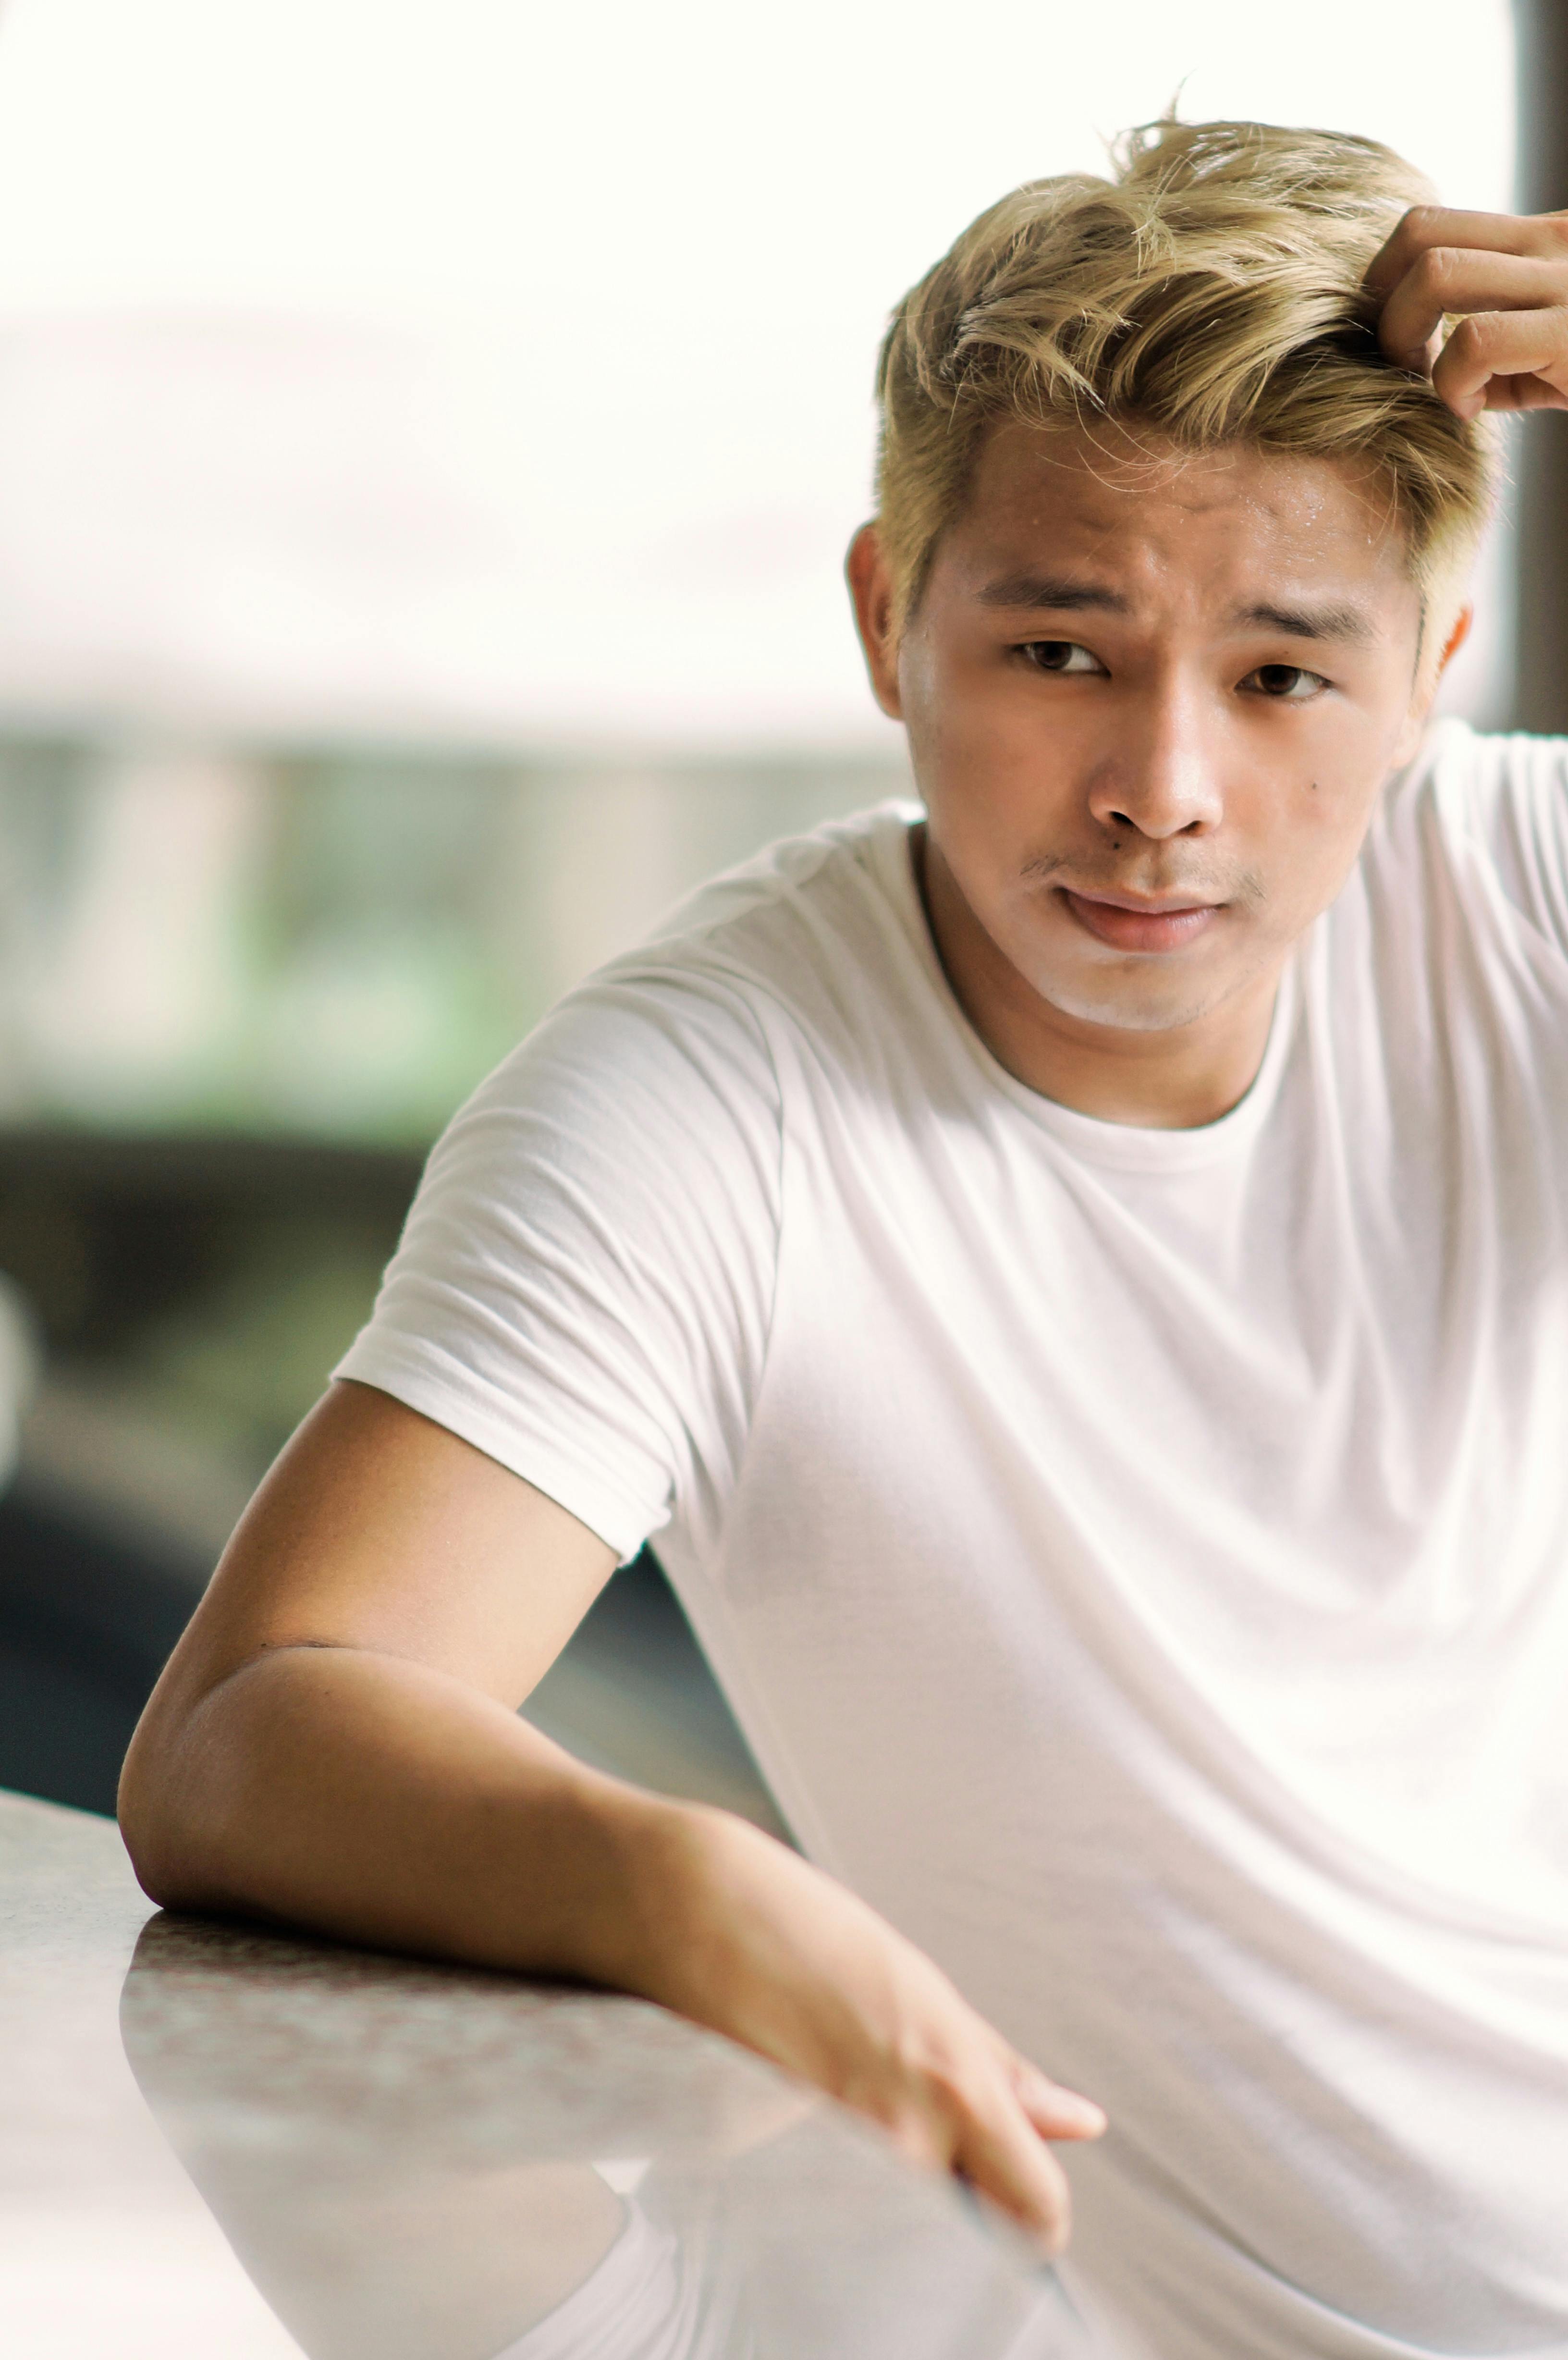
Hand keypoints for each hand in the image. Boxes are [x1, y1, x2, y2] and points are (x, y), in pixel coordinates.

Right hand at [644, 1806, 1105, 2254]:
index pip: (1038, 2213)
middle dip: (941, 2205)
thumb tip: (1080, 2122)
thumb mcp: (922, 1992)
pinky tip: (785, 2122)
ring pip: (889, 2229)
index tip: (1004, 2204)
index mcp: (957, 2083)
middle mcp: (905, 2133)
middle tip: (892, 2139)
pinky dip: (810, 2187)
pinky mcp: (765, 2175)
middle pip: (961, 2236)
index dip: (1029, 2221)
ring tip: (829, 2113)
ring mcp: (833, 2161)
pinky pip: (815, 2213)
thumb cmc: (807, 1935)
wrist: (690, 1906)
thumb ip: (1002, 2073)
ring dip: (872, 2196)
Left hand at [1366, 206, 1567, 420]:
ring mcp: (1566, 278)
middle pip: (1418, 235)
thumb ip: (1488, 336)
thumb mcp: (1544, 346)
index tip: (1399, 340)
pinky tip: (1470, 409)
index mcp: (1543, 238)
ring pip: (1436, 273)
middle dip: (1385, 310)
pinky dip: (1453, 385)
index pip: (1428, 225)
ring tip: (1436, 388)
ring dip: (1407, 341)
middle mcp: (1555, 239)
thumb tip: (1420, 354)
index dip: (1385, 284)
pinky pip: (1476, 341)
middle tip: (1405, 367)